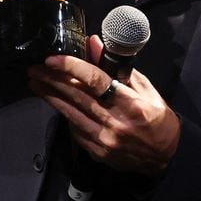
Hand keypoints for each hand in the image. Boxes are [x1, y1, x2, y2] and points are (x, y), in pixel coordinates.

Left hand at [28, 36, 179, 176]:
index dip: (72, 67)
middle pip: (76, 96)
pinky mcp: (97, 153)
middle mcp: (115, 122)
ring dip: (51, 97)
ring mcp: (104, 140)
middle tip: (35, 69)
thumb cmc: (157, 118)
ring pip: (70, 114)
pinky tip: (56, 103)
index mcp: (130, 103)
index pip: (96, 81)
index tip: (52, 59)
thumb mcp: (144, 88)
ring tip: (36, 83)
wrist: (165, 156)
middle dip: (52, 80)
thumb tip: (93, 44)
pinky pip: (75, 130)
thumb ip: (117, 67)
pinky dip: (65, 114)